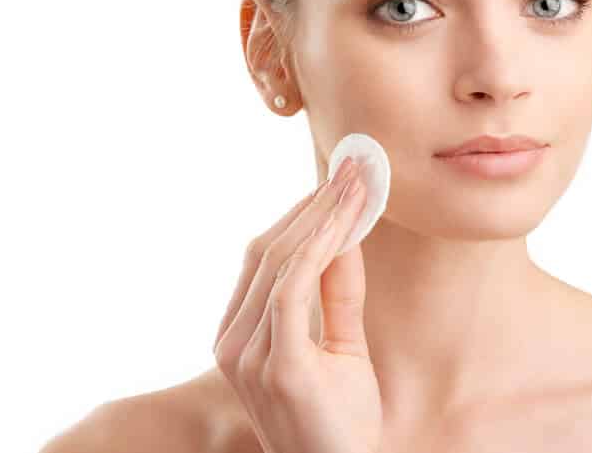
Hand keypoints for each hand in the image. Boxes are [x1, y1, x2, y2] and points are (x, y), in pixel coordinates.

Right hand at [212, 157, 382, 452]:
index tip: (340, 180)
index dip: (302, 212)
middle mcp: (233, 341)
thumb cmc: (340, 423)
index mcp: (239, 335)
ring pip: (282, 260)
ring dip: (323, 214)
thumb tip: (346, 233)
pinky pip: (294, 288)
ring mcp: (247, 355)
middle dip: (315, 203)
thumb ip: (338, 294)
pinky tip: (347, 220)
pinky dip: (321, 246)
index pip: (266, 255)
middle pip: (269, 248)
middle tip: (355, 168)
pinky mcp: (276, 366)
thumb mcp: (341, 346)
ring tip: (359, 183)